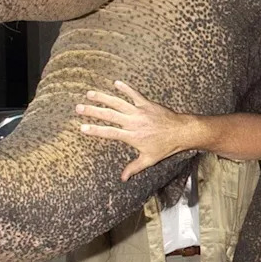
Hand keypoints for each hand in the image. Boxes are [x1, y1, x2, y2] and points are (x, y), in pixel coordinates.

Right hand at [77, 81, 192, 179]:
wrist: (181, 132)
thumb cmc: (166, 147)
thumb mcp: (149, 159)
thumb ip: (134, 167)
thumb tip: (123, 178)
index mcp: (132, 136)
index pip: (110, 133)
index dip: (95, 130)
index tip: (82, 127)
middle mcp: (134, 122)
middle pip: (110, 115)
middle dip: (93, 111)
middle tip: (79, 108)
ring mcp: (140, 112)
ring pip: (118, 103)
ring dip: (103, 97)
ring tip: (90, 93)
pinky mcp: (147, 104)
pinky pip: (135, 94)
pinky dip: (126, 88)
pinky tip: (116, 82)